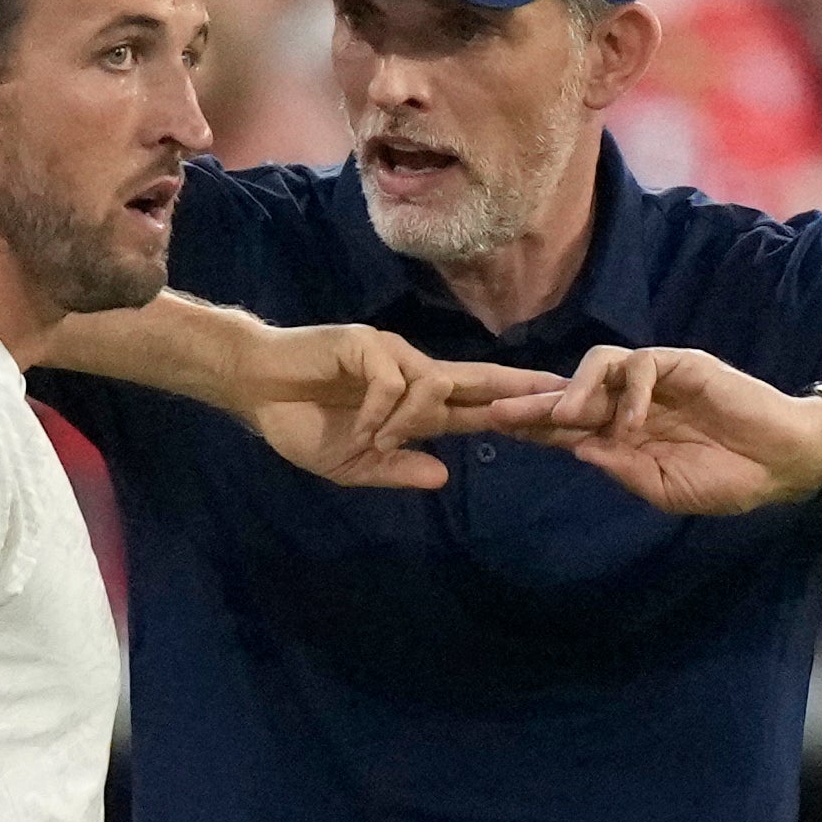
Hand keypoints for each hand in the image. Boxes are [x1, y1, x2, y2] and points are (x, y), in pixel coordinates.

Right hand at [231, 325, 562, 489]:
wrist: (257, 390)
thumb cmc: (301, 424)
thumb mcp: (352, 465)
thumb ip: (395, 469)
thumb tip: (443, 477)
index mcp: (416, 408)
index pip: (479, 409)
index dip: (517, 414)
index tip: (558, 420)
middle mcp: (415, 375)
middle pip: (481, 380)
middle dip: (521, 388)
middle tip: (564, 394)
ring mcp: (394, 356)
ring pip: (433, 385)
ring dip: (408, 422)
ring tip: (375, 440)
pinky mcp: (368, 344)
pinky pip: (394, 381)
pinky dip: (380, 412)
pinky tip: (361, 426)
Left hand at [488, 346, 821, 515]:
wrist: (781, 463)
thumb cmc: (727, 479)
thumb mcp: (666, 489)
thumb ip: (623, 470)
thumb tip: (579, 452)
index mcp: (624, 433)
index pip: (568, 424)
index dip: (533, 425)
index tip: (496, 429)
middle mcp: (631, 401)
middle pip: (571, 393)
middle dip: (533, 403)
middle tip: (496, 412)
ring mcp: (656, 380)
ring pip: (600, 365)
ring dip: (578, 390)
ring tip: (567, 417)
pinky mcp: (683, 364)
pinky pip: (644, 364)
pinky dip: (633, 390)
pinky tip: (635, 420)